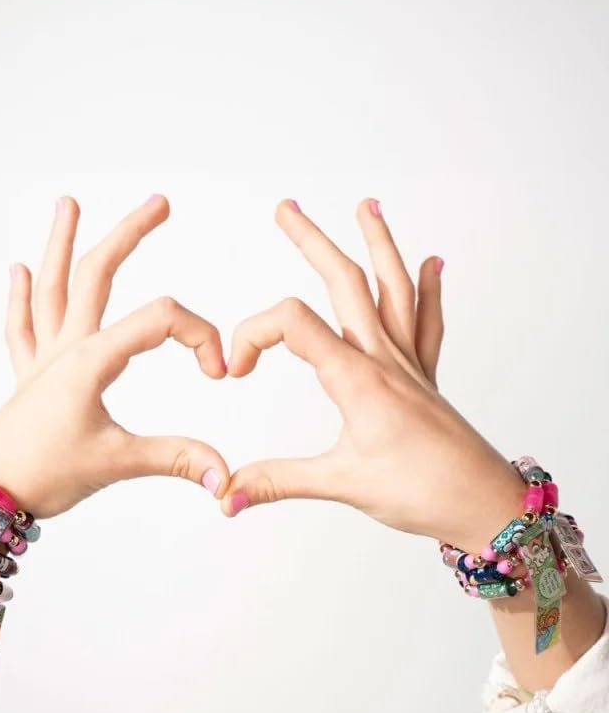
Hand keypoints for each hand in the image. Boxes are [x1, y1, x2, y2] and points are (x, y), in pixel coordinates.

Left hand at [0, 195, 229, 517]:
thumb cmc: (42, 475)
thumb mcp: (116, 462)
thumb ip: (175, 458)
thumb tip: (224, 475)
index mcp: (91, 359)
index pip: (160, 320)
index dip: (201, 336)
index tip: (219, 372)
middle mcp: (66, 348)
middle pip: (98, 274)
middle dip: (130, 233)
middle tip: (159, 203)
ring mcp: (44, 359)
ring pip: (52, 288)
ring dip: (60, 243)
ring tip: (67, 203)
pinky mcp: (30, 378)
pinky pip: (23, 327)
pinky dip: (21, 297)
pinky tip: (18, 269)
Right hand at [222, 199, 523, 551]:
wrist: (485, 504)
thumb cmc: (423, 491)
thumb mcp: (342, 484)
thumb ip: (277, 482)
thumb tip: (226, 494)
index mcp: (357, 378)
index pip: (292, 324)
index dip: (251, 336)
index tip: (233, 370)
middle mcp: (383, 358)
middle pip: (345, 282)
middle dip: (311, 241)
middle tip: (286, 209)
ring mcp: (408, 363)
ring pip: (391, 289)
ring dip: (377, 244)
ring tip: (367, 207)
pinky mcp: (424, 378)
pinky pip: (426, 323)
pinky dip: (428, 289)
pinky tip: (433, 263)